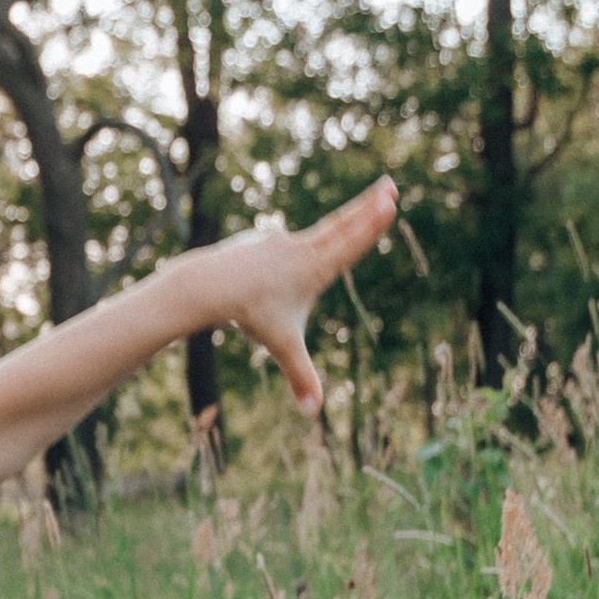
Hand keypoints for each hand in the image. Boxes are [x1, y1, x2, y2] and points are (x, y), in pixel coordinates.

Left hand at [223, 178, 397, 411]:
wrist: (210, 285)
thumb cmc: (251, 315)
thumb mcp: (283, 346)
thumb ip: (301, 376)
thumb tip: (313, 412)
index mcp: (315, 268)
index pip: (351, 242)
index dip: (372, 223)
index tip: (389, 200)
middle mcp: (302, 247)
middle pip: (341, 224)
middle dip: (367, 205)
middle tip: (388, 186)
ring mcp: (280, 240)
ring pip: (307, 241)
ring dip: (309, 249)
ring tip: (286, 283)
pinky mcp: (261, 241)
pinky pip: (274, 255)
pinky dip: (273, 268)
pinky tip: (253, 287)